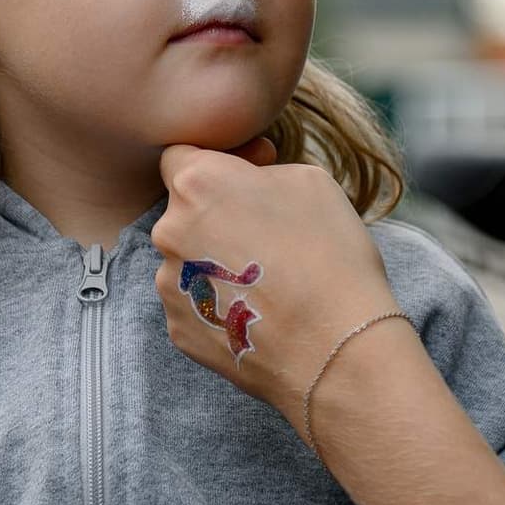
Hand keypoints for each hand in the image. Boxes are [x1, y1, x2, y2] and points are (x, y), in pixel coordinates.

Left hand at [151, 142, 402, 433]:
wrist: (335, 348)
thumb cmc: (329, 254)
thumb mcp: (309, 180)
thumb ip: (258, 169)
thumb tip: (243, 178)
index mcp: (197, 183)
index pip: (179, 157)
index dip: (214, 164)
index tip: (247, 180)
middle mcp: (169, 230)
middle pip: (184, 212)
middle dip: (215, 216)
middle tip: (267, 237)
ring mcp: (170, 284)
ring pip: (188, 260)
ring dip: (215, 262)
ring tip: (268, 282)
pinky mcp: (178, 329)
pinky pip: (195, 303)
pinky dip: (220, 303)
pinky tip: (259, 312)